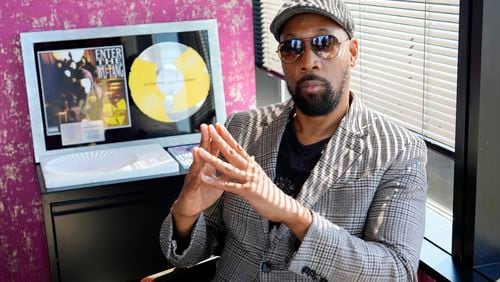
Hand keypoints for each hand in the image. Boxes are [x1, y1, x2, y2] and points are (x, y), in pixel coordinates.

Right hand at [171, 124, 223, 238]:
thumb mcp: (220, 181)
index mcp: (208, 166)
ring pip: (196, 165)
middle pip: (203, 152)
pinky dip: (194, 176)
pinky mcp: (191, 188)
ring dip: (197, 156)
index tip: (219, 126)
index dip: (216, 138)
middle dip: (205, 140)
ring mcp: (194, 178)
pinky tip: (195, 172)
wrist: (191, 208)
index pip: (213, 150)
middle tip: (206, 127)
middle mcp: (200, 169)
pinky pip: (193, 182)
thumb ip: (228, 171)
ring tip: (198, 147)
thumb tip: (242, 163)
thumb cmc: (205, 193)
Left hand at [198, 124, 311, 239]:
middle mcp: (250, 168)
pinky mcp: (248, 191)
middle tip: (209, 129)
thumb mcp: (259, 176)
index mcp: (251, 164)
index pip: (237, 147)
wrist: (281, 206)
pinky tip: (204, 178)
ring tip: (200, 151)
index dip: (227, 136)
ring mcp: (249, 179)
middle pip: (232, 152)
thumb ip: (252, 166)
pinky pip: (228, 186)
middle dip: (219, 140)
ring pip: (227, 168)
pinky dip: (215, 182)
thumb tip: (250, 157)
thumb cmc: (268, 192)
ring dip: (212, 159)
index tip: (218, 125)